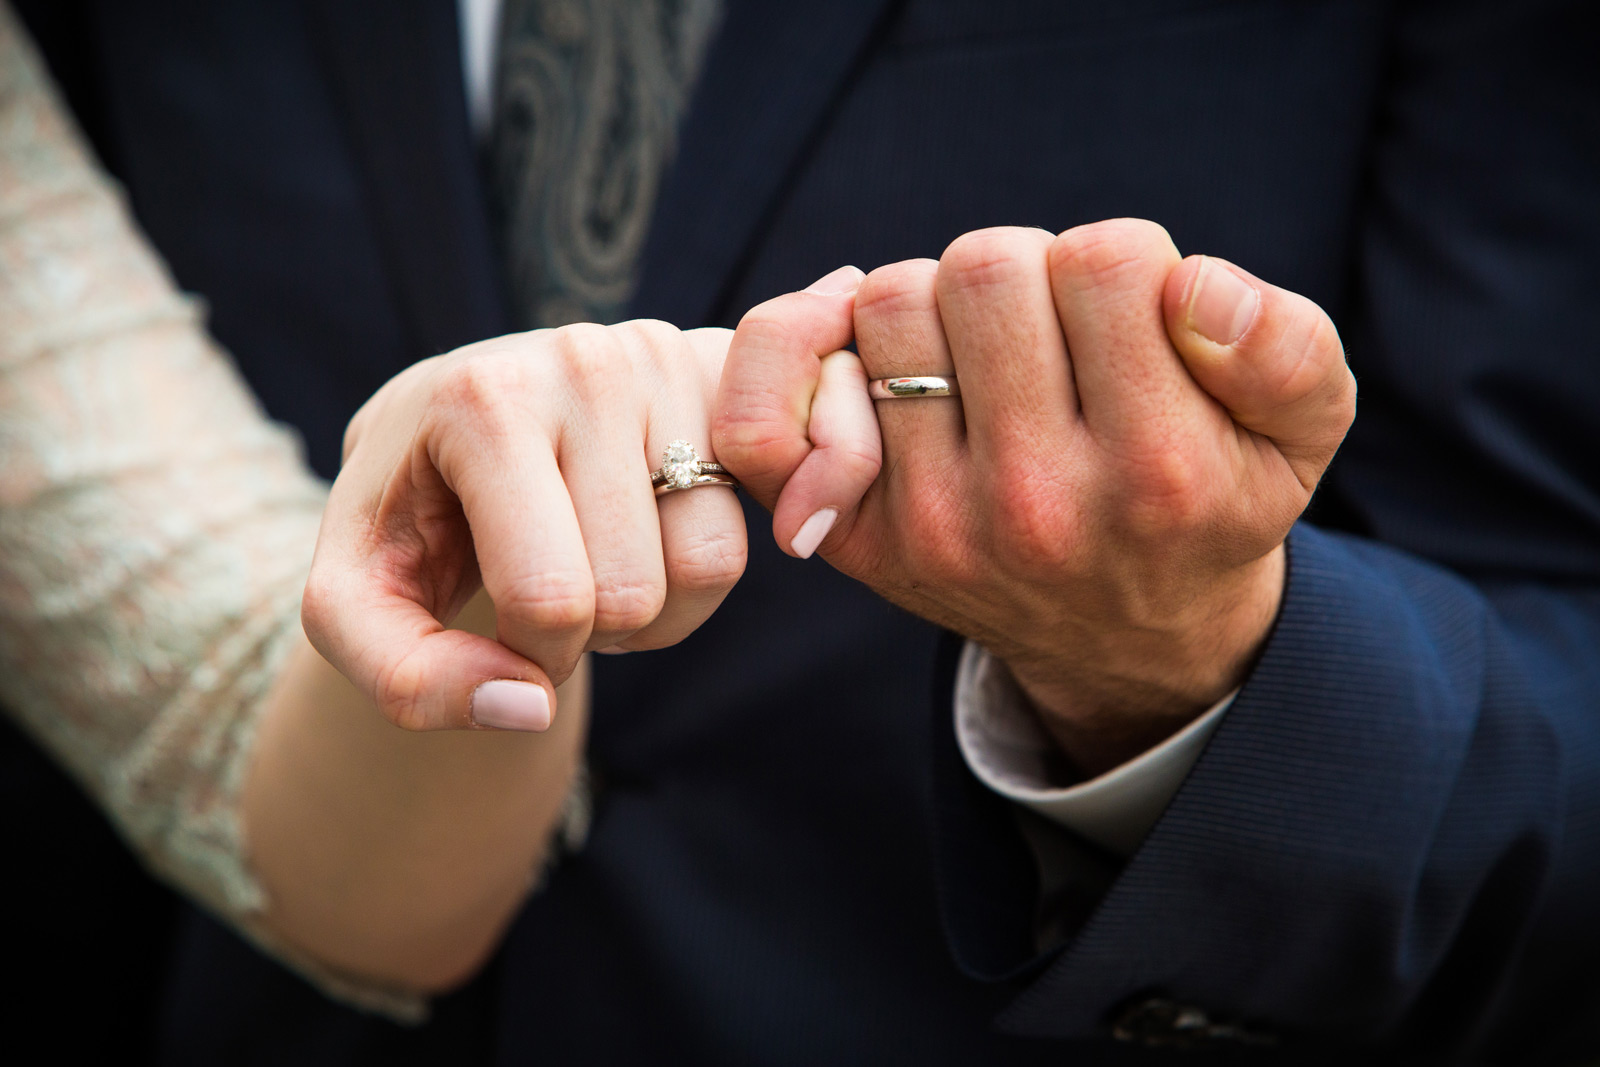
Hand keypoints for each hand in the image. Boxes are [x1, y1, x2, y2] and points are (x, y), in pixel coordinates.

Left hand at [302, 322, 745, 731]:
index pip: (549, 598)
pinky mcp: (713, 380)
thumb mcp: (359, 602)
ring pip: (706, 568)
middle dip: (588, 637)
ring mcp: (659, 362)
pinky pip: (745, 534)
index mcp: (481, 401)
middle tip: (544, 594)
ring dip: (652, 614)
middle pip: (632, 594)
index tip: (495, 625)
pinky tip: (642, 542)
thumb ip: (408, 678)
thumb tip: (527, 708)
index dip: (525, 658)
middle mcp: (580, 361)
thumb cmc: (408, 518)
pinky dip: (694, 578)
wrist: (450, 421)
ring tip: (592, 569)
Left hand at [714, 222, 1354, 774]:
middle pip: (984, 266)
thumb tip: (1194, 287)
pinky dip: (791, 351)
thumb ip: (1287, 348)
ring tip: (983, 353)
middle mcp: (1035, 506)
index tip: (1130, 319)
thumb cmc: (1208, 500)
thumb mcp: (1299, 436)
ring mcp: (933, 525)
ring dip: (935, 300)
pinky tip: (854, 345)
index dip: (1119, 263)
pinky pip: (767, 416)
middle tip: (1050, 330)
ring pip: (889, 303)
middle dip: (1024, 271)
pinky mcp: (856, 540)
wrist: (1127, 633)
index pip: (1106, 260)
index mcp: (1158, 474)